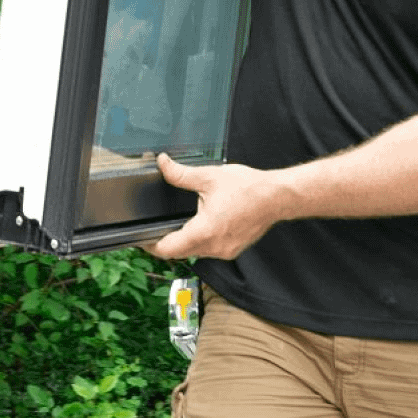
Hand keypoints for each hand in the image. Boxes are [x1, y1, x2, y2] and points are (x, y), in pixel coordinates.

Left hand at [144, 154, 290, 260]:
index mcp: (205, 231)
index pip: (167, 249)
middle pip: (179, 252)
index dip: (150, 245)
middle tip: (152, 230)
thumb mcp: (209, 177)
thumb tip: (163, 164)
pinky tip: (200, 227)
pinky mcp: (232, 250)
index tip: (140, 239)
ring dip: (184, 242)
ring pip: (194, 252)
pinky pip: (208, 250)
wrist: (277, 197)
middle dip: (165, 242)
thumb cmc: (249, 188)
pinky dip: (200, 241)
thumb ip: (181, 174)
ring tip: (176, 225)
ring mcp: (225, 251)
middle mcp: (214, 247)